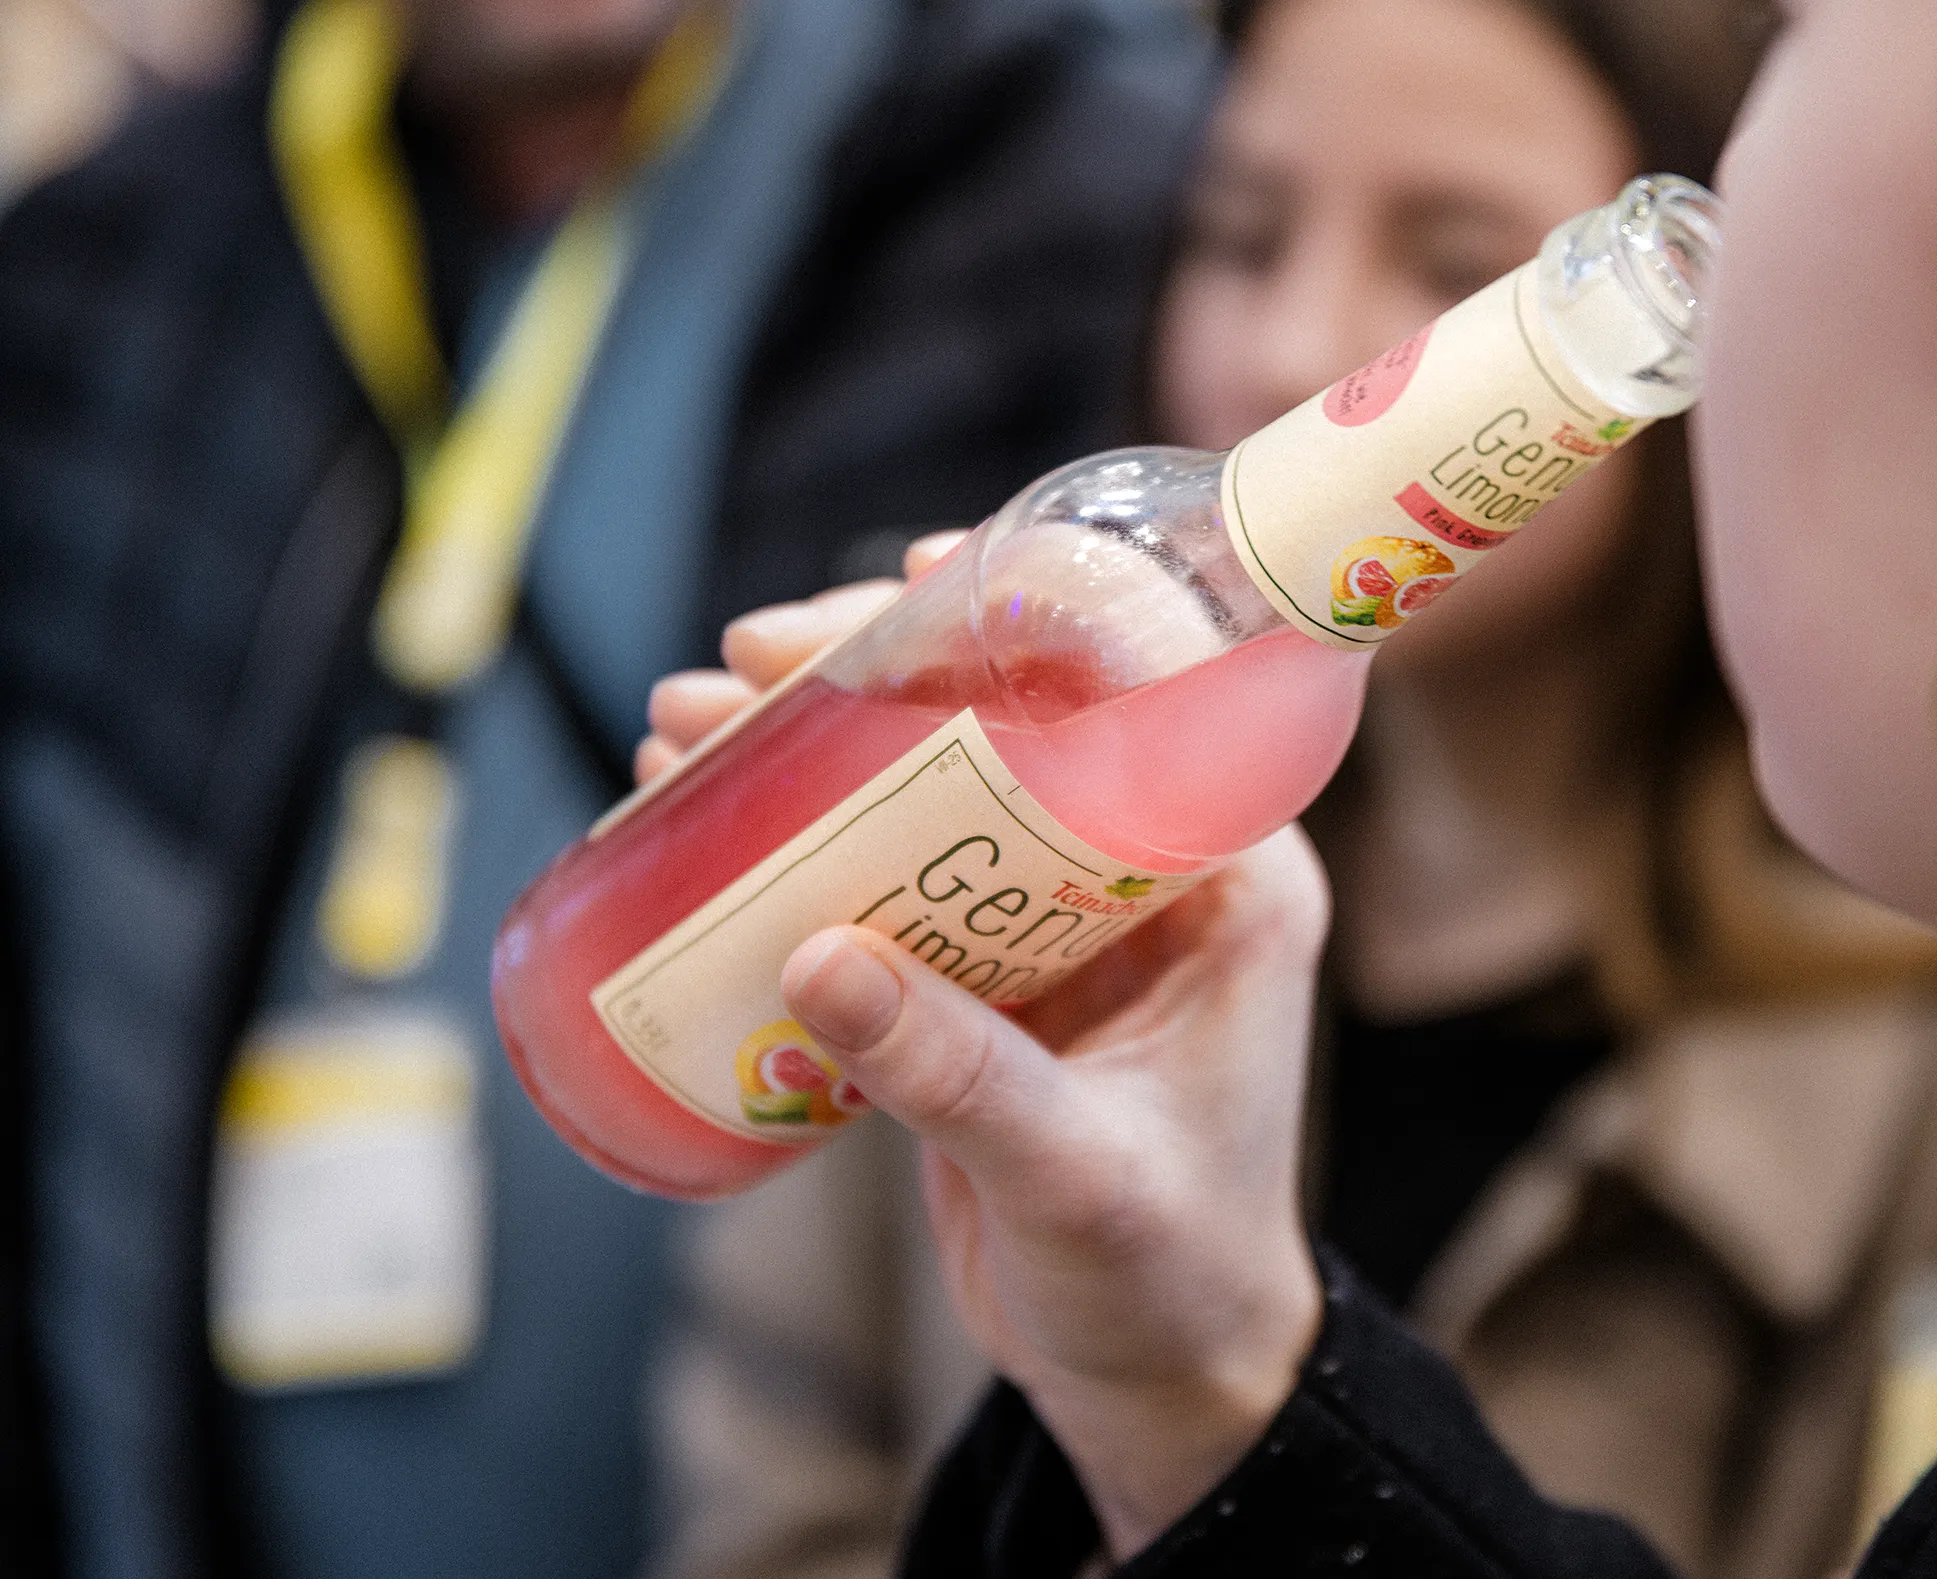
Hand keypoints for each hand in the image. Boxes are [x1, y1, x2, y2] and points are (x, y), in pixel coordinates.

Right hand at [643, 534, 1330, 1556]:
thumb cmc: (1168, 1277)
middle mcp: (1151, 873)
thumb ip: (955, 1075)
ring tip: (687, 731)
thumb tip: (814, 955)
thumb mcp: (1073, 1176)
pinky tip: (708, 815)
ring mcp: (1063, 918)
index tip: (922, 579)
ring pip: (938, 783)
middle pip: (1016, 714)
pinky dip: (804, 839)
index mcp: (1231, 881)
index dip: (1044, 611)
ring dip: (817, 747)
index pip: (1152, 689)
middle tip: (742, 663)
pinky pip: (892, 870)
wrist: (1158, 1375)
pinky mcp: (990, 975)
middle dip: (878, 674)